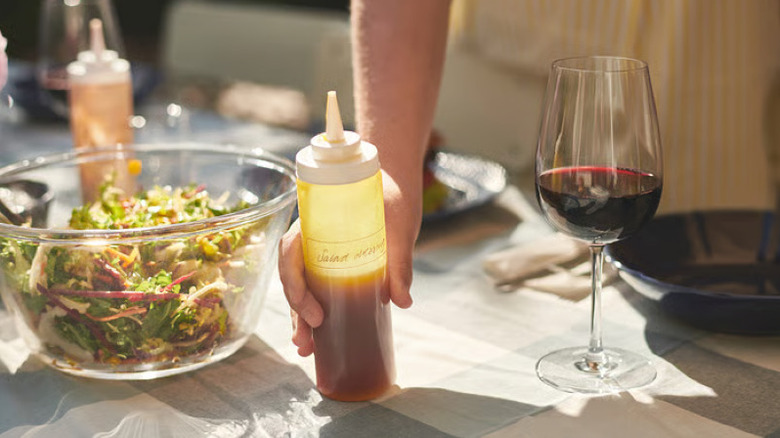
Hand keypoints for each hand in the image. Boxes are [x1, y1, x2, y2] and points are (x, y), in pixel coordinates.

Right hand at [277, 171, 420, 356]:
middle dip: (296, 311)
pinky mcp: (335, 264)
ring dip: (300, 318)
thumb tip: (403, 301)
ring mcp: (321, 252)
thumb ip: (400, 261)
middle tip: (307, 340)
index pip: (291, 251)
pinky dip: (315, 312)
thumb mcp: (399, 225)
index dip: (295, 284)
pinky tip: (319, 339)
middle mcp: (312, 238)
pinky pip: (318, 288)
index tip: (315, 312)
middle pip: (292, 276)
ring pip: (302, 286)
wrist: (397, 180)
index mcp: (316, 221)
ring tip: (307, 349)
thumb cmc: (392, 194)